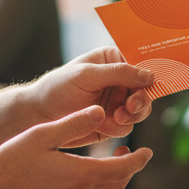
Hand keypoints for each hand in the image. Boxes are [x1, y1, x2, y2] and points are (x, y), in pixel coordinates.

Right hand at [0, 106, 152, 188]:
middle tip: (129, 153)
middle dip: (129, 168)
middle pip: (119, 184)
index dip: (139, 159)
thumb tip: (100, 111)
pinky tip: (88, 180)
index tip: (147, 151)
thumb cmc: (11, 165)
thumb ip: (74, 123)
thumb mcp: (43, 135)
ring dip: (114, 180)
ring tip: (111, 163)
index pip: (125, 168)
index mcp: (82, 175)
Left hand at [29, 47, 154, 144]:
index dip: (149, 77)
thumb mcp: (88, 75)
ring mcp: (117, 102)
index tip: (146, 87)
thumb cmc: (58, 87)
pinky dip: (118, 128)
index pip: (141, 65)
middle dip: (140, 101)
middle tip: (129, 107)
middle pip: (146, 91)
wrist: (38, 116)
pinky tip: (102, 126)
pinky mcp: (112, 123)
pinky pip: (127, 126)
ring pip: (140, 111)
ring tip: (115, 118)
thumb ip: (120, 73)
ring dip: (130, 116)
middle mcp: (119, 81)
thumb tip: (150, 75)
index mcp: (114, 60)